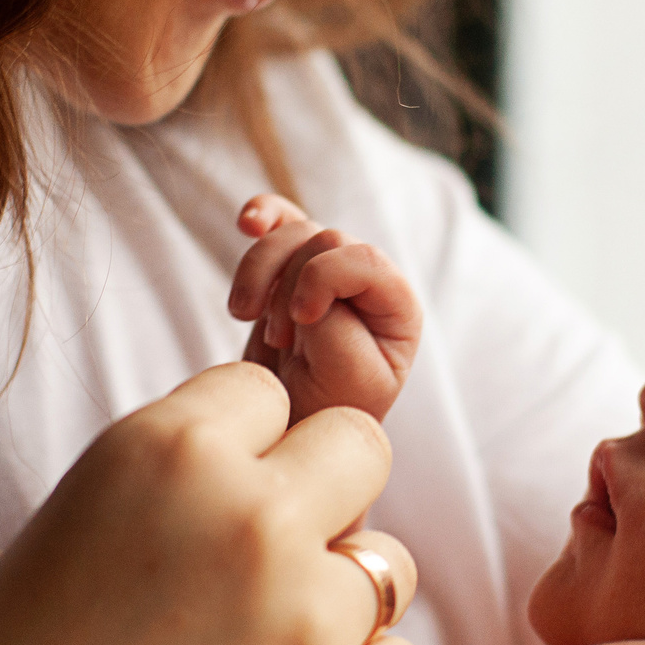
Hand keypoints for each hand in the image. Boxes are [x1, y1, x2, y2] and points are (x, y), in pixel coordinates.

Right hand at [0, 364, 426, 644]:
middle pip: (357, 449)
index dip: (241, 449)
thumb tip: (138, 531)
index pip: (265, 393)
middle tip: (260, 575)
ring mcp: (303, 616)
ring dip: (340, 607)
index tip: (209, 506)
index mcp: (157, 449)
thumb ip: (99, 518)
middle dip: (319, 500)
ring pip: (389, 568)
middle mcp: (245, 513)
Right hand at [230, 195, 422, 424]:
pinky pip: (280, 222)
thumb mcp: (346, 381)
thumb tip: (305, 285)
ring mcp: (329, 270)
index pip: (365, 259)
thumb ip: (335, 328)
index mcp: (397, 307)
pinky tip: (247, 222)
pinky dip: (262, 216)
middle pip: (325, 240)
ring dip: (259, 269)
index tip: (300, 323)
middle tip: (280, 340)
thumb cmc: (327, 414)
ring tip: (246, 315)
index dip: (324, 278)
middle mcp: (369, 282)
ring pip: (293, 231)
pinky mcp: (289, 269)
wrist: (287, 428)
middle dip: (289, 285)